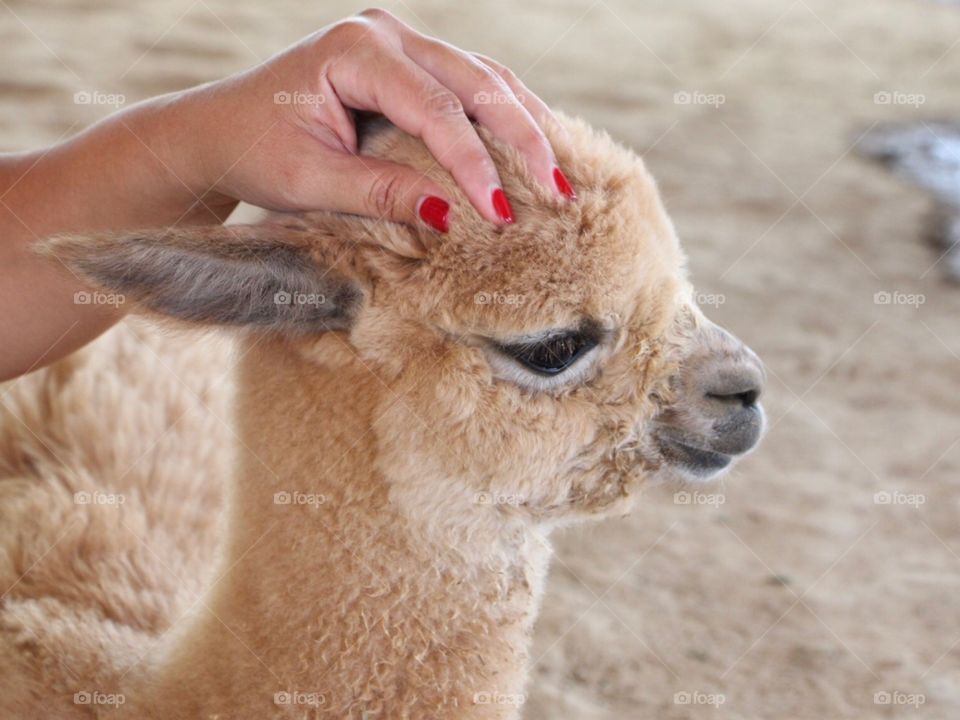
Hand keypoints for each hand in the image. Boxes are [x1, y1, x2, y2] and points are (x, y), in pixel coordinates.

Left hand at [169, 8, 574, 231]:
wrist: (219, 130)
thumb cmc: (254, 150)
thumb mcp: (312, 181)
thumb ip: (380, 193)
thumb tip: (451, 217)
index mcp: (355, 50)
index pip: (436, 110)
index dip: (474, 163)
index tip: (502, 212)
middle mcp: (383, 34)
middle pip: (475, 81)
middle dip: (522, 137)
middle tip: (559, 190)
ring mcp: (398, 43)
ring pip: (482, 76)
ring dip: (523, 123)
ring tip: (559, 172)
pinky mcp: (406, 63)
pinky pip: (468, 84)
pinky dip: (502, 115)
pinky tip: (531, 145)